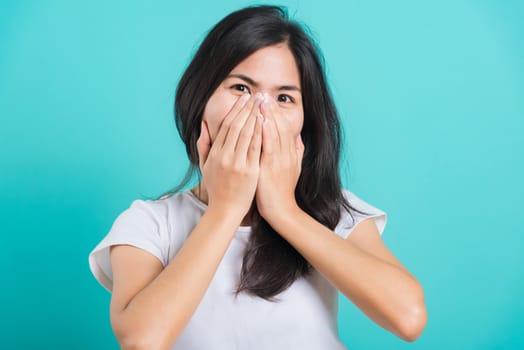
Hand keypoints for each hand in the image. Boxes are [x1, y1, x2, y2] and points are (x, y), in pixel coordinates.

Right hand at [196, 93, 264, 218]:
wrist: (225, 210)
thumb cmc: (217, 188)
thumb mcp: (204, 166)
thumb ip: (203, 145)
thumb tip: (204, 125)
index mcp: (215, 153)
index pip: (226, 126)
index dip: (236, 110)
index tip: (244, 99)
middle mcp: (225, 156)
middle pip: (237, 126)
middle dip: (247, 109)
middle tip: (256, 95)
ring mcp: (237, 163)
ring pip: (246, 134)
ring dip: (255, 116)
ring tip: (262, 103)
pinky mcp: (249, 171)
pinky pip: (255, 147)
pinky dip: (260, 133)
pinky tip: (264, 121)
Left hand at [255, 93, 304, 220]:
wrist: (281, 210)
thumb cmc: (283, 190)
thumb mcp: (294, 169)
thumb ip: (296, 152)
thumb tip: (298, 138)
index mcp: (291, 153)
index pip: (285, 127)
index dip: (277, 113)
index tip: (268, 101)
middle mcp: (287, 154)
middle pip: (280, 126)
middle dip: (271, 109)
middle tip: (263, 94)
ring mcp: (279, 160)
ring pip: (275, 132)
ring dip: (267, 115)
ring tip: (260, 101)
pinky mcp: (270, 168)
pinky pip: (268, 146)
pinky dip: (265, 132)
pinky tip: (260, 120)